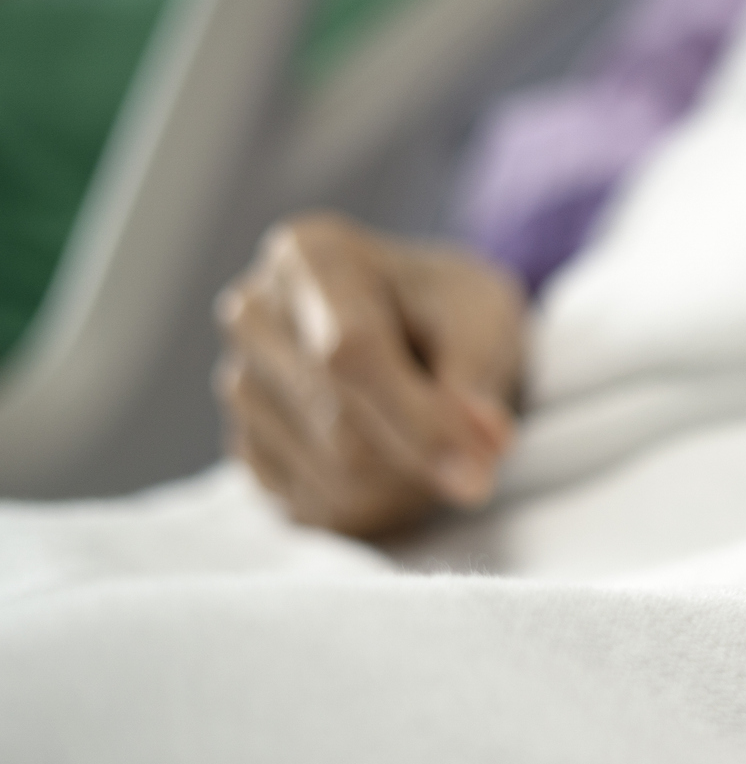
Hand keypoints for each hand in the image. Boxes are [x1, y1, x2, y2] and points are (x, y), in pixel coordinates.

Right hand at [214, 212, 524, 536]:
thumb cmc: (455, 311)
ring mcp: (241, 383)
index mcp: (310, 257)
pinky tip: (403, 463)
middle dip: (425, 456)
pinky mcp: (247, 447)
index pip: (349, 352)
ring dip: (409, 484)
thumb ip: (480, 377)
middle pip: (340, 426)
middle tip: (484, 450)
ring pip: (332, 476)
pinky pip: (316, 506)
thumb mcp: (486, 317)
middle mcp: (256, 314)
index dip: (419, 421)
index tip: (482, 471)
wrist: (423, 331)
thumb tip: (484, 445)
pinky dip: (378, 505)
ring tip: (441, 443)